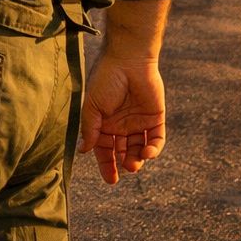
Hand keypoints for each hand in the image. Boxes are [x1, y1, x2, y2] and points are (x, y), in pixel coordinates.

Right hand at [78, 54, 165, 184]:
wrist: (129, 60)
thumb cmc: (105, 80)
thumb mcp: (92, 106)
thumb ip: (90, 129)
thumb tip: (84, 150)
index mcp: (103, 122)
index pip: (104, 148)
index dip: (105, 163)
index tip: (109, 179)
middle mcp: (121, 124)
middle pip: (122, 151)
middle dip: (121, 164)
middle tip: (121, 173)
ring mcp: (138, 122)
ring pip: (139, 148)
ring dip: (137, 159)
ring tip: (133, 165)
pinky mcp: (155, 118)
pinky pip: (156, 139)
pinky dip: (153, 149)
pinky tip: (147, 153)